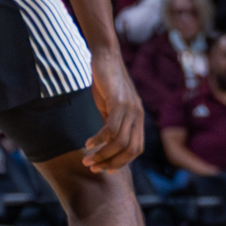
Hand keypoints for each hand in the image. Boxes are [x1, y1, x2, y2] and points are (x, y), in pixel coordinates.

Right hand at [86, 48, 144, 171]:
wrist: (106, 56)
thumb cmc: (106, 83)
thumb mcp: (111, 107)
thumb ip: (113, 124)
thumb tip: (106, 143)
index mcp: (138, 119)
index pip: (135, 150)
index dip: (121, 162)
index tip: (105, 169)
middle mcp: (138, 116)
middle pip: (130, 150)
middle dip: (111, 163)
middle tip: (93, 167)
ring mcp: (130, 109)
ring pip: (119, 142)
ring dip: (102, 154)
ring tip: (87, 159)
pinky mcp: (119, 102)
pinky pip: (111, 129)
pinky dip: (99, 139)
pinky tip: (88, 143)